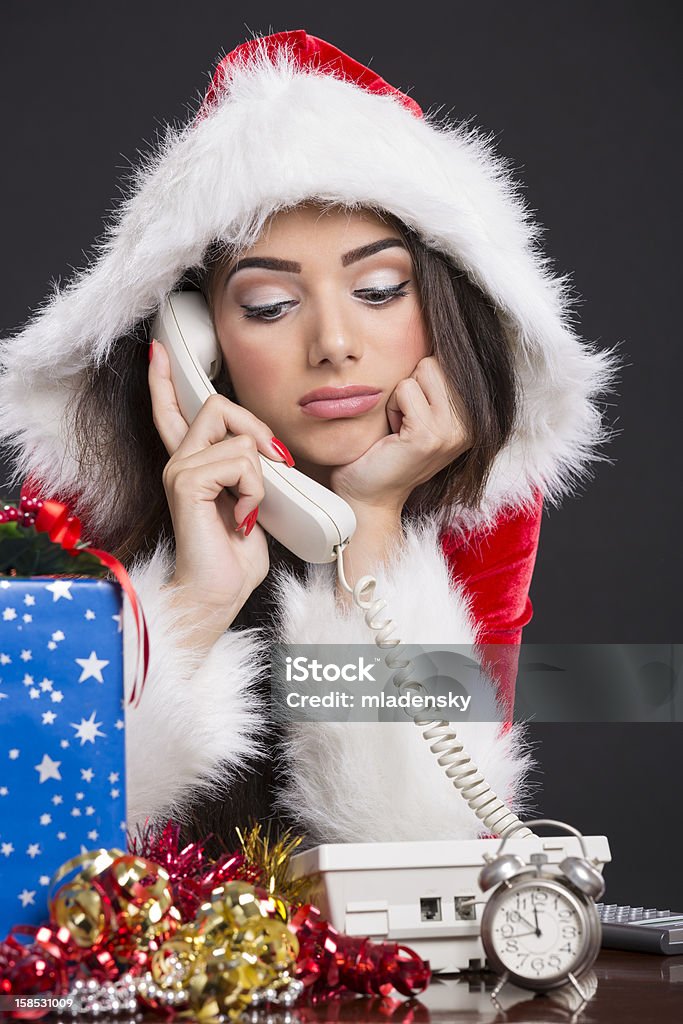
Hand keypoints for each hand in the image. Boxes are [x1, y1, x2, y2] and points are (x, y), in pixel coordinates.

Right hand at [148, 340, 288, 638]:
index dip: (166, 380)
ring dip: (260, 478)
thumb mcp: (251, 499)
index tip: (160, 350)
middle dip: (257, 429)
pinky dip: (254, 491)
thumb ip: (249, 468)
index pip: (174, 412)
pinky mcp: (187, 481)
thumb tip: (265, 447)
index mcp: (190, 464)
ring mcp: (179, 469)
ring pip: (240, 439)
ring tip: (247, 513)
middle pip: (218, 405)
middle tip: (275, 468)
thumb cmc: (234, 556)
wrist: (217, 593)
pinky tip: (241, 519)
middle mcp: (179, 461)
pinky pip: (241, 462)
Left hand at [331, 357, 469, 516]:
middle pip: (434, 363)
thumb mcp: (421, 410)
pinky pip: (405, 391)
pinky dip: (391, 408)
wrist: (367, 494)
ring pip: (420, 373)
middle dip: (410, 385)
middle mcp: (472, 424)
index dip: (421, 379)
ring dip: (400, 396)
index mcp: (474, 416)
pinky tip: (393, 435)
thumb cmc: (385, 450)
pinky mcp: (429, 436)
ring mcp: (453, 431)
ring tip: (399, 427)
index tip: (415, 413)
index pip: (449, 361)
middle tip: (404, 420)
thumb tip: (440, 330)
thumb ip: (436, 381)